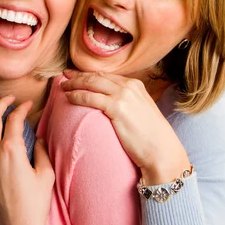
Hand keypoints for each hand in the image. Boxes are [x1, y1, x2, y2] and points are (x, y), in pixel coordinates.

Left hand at [61, 69, 190, 185]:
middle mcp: (129, 86)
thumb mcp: (140, 111)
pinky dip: (77, 95)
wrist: (161, 151)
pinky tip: (69, 98)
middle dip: (78, 75)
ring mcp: (124, 95)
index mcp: (135, 85)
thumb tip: (107, 103)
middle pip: (96, 76)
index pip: (106, 75)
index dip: (88, 74)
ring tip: (63, 87)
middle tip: (64, 76)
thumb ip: (126, 102)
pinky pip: (90, 97)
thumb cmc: (150, 136)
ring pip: (91, 83)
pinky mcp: (118, 107)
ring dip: (74, 84)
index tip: (75, 74)